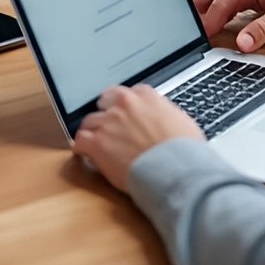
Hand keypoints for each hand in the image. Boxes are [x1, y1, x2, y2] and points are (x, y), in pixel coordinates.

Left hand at [72, 85, 204, 192]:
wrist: (175, 171)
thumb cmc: (184, 151)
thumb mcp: (182, 120)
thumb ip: (165, 113)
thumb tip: (163, 119)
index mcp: (145, 95)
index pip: (127, 93)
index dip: (126, 107)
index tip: (127, 115)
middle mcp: (124, 104)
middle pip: (104, 102)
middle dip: (106, 113)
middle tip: (110, 127)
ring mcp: (108, 123)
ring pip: (89, 121)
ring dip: (93, 131)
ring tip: (95, 142)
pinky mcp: (97, 144)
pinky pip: (80, 142)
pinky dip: (81, 148)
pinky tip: (83, 153)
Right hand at [192, 0, 264, 50]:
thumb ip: (262, 30)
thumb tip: (242, 45)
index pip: (218, 4)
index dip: (207, 23)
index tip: (198, 40)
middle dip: (196, 13)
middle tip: (187, 34)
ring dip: (203, 10)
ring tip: (194, 30)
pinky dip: (214, 8)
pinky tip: (212, 22)